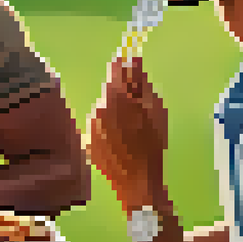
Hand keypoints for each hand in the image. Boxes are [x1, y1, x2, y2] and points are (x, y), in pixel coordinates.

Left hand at [87, 56, 168, 209]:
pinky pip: (98, 125)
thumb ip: (143, 85)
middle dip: (122, 93)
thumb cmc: (153, 145)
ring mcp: (90, 124)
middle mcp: (98, 108)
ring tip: (131, 130)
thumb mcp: (156, 112)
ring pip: (103, 108)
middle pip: (109, 90)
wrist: (137, 181)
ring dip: (115, 112)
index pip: (116, 70)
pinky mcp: (86, 138)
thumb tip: (134, 61)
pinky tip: (120, 140)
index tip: (128, 61)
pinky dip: (108, 127)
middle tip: (137, 107)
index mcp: (116, 99)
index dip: (123, 65)